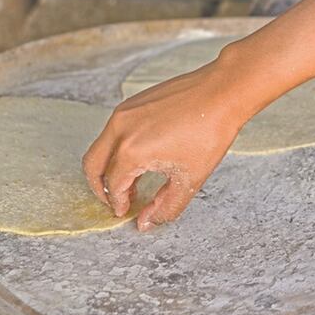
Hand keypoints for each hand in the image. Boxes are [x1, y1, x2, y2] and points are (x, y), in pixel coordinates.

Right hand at [82, 49, 254, 231]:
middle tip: (115, 200)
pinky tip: (139, 156)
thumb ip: (165, 206)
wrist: (222, 92)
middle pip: (92, 166)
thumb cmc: (210, 132)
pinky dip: (116, 148)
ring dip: (107, 167)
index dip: (118, 203)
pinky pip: (113, 130)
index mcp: (131, 151)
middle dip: (99, 188)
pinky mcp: (132, 102)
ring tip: (129, 181)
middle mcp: (120, 129)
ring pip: (100, 146)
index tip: (126, 211)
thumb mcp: (189, 178)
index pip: (113, 186)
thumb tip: (145, 222)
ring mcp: (124, 112)